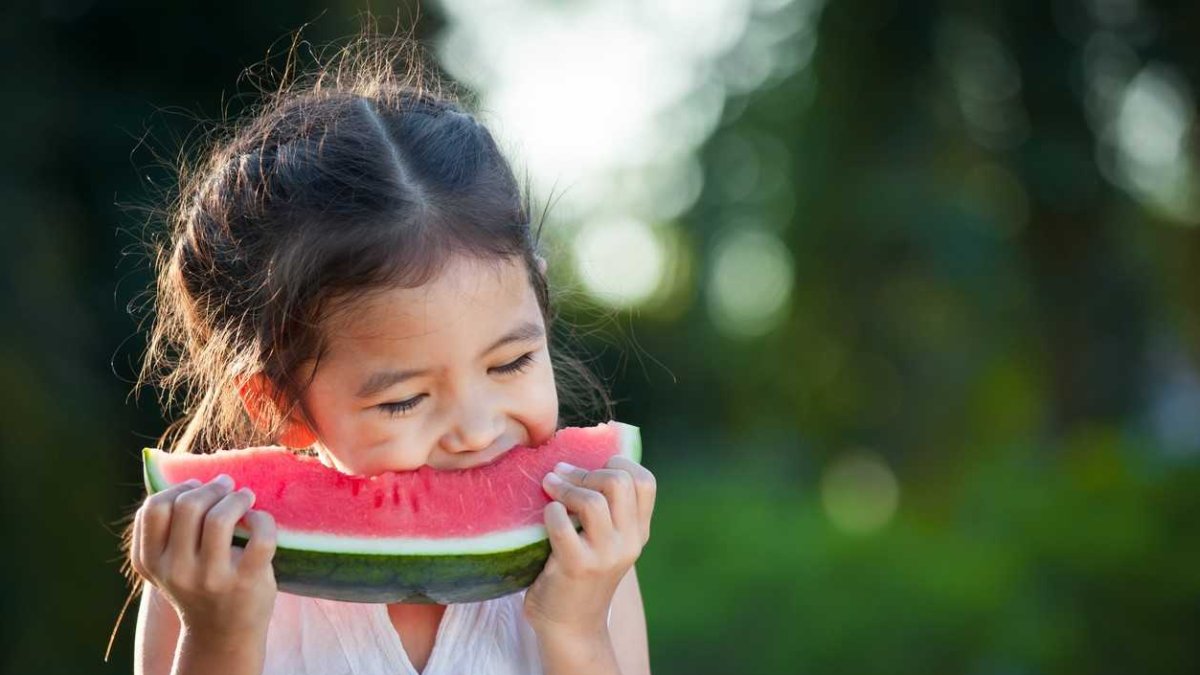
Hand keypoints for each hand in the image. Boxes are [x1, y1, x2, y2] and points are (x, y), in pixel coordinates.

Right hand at [129, 474, 278, 642]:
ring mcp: (211, 578)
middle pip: (188, 506)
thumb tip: (189, 476)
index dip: (178, 488)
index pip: (154, 509)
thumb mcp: (170, 562)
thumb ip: (168, 528)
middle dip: (211, 487)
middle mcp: (177, 571)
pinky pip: (260, 537)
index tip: (196, 487)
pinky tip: (259, 519)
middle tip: (226, 486)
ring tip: (245, 496)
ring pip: (219, 518)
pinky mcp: (246, 582)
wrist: (222, 632)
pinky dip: (263, 519)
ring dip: (237, 498)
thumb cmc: (199, 584)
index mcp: (152, 562)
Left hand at [524, 456, 655, 638]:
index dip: (619, 462)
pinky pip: (562, 523)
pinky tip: (545, 514)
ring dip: (565, 487)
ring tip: (549, 486)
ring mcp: (605, 556)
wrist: (570, 627)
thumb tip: (578, 460)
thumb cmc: (580, 574)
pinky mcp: (577, 567)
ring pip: (592, 500)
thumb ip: (606, 510)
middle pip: (619, 482)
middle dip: (586, 471)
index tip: (593, 466)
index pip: (645, 481)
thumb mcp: (606, 542)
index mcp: (639, 531)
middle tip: (563, 475)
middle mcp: (629, 542)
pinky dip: (550, 511)